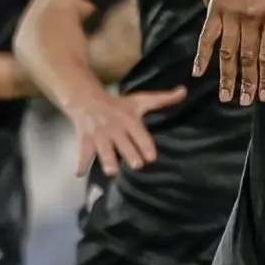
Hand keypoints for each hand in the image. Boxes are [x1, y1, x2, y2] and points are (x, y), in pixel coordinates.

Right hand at [67, 86, 187, 176]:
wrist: (88, 100)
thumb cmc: (119, 104)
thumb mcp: (141, 100)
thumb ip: (163, 99)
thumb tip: (184, 91)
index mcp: (129, 120)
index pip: (139, 134)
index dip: (145, 145)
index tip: (151, 157)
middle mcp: (115, 129)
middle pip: (123, 145)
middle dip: (130, 154)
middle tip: (136, 164)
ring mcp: (99, 136)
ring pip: (104, 150)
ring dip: (107, 161)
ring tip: (112, 171)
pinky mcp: (86, 142)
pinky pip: (83, 154)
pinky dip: (81, 164)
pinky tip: (80, 174)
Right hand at [193, 0, 264, 104]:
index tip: (264, 95)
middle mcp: (252, 17)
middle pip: (249, 56)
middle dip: (247, 81)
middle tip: (245, 102)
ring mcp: (231, 14)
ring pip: (228, 51)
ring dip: (227, 75)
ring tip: (226, 96)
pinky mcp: (215, 10)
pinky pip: (207, 35)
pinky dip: (202, 54)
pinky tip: (199, 71)